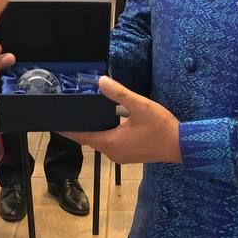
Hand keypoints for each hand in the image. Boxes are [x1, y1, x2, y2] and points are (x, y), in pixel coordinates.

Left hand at [64, 77, 180, 163]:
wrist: (181, 145)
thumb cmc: (161, 127)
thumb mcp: (140, 106)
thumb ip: (120, 94)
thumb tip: (101, 81)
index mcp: (111, 142)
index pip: (82, 136)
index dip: (68, 130)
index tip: (55, 124)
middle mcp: (113, 152)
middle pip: (90, 139)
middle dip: (81, 128)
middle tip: (71, 114)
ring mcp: (121, 156)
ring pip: (101, 142)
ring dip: (94, 131)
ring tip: (86, 116)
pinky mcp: (129, 156)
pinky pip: (111, 144)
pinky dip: (106, 134)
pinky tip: (108, 123)